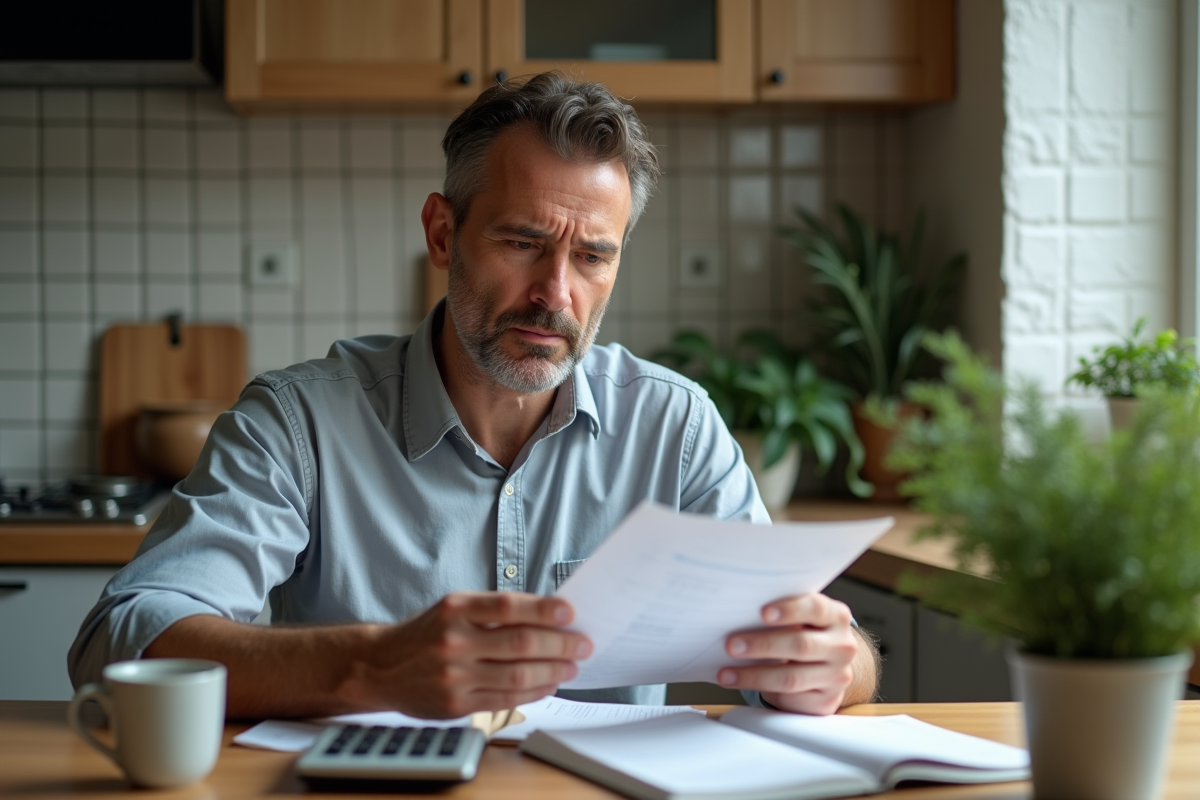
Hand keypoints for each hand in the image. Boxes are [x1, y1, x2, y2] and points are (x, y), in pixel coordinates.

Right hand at [346, 592, 591, 717]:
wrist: (380, 666)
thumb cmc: (427, 633)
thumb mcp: (453, 608)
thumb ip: (493, 611)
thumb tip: (549, 614)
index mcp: (455, 608)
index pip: (510, 606)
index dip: (545, 609)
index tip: (571, 612)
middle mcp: (454, 640)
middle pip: (521, 643)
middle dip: (560, 644)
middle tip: (582, 644)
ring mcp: (454, 675)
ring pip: (518, 675)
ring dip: (553, 671)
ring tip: (571, 666)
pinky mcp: (455, 704)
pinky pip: (506, 700)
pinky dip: (534, 693)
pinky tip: (548, 685)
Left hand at [716, 592, 866, 714]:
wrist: (828, 667)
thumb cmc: (804, 634)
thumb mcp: (801, 619)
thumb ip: (781, 613)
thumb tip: (739, 612)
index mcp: (836, 616)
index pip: (816, 608)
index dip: (790, 610)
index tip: (763, 613)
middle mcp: (842, 646)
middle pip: (801, 645)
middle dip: (762, 645)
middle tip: (731, 645)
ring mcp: (837, 676)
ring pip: (792, 678)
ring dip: (754, 675)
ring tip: (727, 673)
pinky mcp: (827, 701)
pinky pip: (791, 698)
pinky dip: (763, 692)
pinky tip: (743, 686)